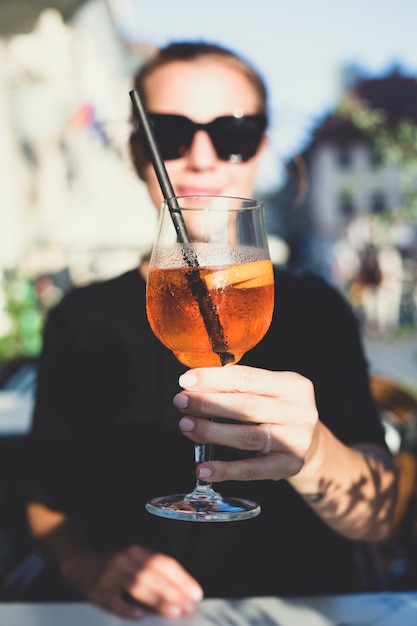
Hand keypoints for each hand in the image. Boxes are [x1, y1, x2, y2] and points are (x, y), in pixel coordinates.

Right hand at [60, 545, 202, 618]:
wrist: (79, 564)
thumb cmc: (114, 566)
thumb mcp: (134, 561)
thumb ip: (154, 573)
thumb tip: (182, 592)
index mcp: (138, 552)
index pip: (164, 563)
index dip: (182, 578)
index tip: (195, 593)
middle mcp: (126, 559)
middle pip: (154, 575)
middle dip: (175, 591)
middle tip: (189, 605)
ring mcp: (111, 574)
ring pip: (138, 586)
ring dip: (158, 600)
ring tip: (174, 610)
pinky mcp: (98, 589)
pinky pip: (115, 600)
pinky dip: (127, 608)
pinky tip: (139, 616)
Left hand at [174, 365, 319, 482]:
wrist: (310, 442)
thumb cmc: (278, 410)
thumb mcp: (269, 390)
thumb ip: (239, 386)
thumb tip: (193, 386)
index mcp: (292, 385)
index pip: (248, 378)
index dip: (214, 379)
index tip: (186, 381)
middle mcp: (299, 411)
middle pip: (246, 407)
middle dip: (208, 404)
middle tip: (181, 402)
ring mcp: (296, 441)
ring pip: (247, 437)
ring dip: (211, 432)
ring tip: (186, 426)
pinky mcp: (289, 466)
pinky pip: (252, 470)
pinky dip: (225, 470)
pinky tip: (203, 468)